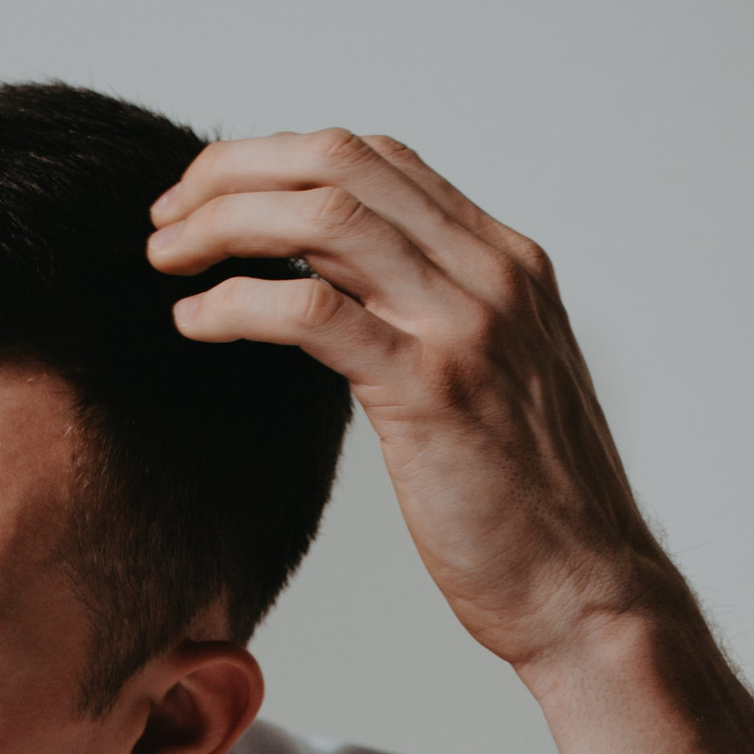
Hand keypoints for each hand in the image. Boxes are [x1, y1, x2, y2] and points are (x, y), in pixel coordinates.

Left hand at [147, 130, 676, 678]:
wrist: (588, 592)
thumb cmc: (532, 516)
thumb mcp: (493, 390)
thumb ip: (438, 331)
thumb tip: (357, 311)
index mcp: (505, 264)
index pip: (378, 161)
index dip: (281, 161)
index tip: (214, 197)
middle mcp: (490, 273)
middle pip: (340, 163)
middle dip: (236, 173)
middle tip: (168, 215)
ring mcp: (463, 326)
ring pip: (322, 216)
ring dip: (225, 222)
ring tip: (165, 256)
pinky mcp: (429, 391)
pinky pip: (313, 313)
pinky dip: (238, 304)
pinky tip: (194, 321)